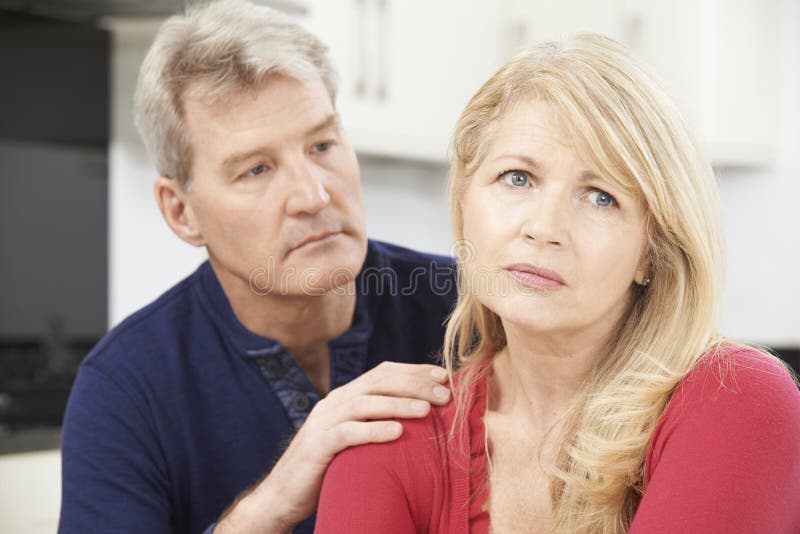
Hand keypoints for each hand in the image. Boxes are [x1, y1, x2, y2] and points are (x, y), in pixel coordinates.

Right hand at [214, 362, 450, 532]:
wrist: (284, 493)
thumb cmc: (330, 466)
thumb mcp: (356, 437)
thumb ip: (377, 422)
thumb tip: (422, 415)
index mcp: (346, 397)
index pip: (383, 372)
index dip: (413, 371)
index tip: (444, 376)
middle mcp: (335, 402)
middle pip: (378, 382)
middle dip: (413, 384)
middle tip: (444, 392)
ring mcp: (324, 422)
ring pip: (365, 403)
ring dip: (398, 404)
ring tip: (427, 409)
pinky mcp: (318, 446)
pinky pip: (347, 433)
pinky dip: (373, 430)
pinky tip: (396, 433)